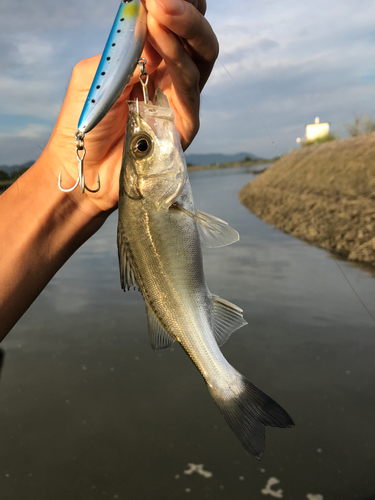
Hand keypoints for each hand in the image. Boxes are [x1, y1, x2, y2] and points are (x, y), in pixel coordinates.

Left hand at [42, 0, 217, 215]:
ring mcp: (180, 102)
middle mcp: (171, 77)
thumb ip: (123, 46)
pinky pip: (190, 92)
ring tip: (161, 9)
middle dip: (187, 11)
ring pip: (199, 60)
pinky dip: (178, 64)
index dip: (176, 5)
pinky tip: (162, 40)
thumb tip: (148, 16)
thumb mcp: (96, 72)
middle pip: (196, 38)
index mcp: (152, 60)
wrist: (83, 167)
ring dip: (183, 30)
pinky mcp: (184, 126)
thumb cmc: (85, 121)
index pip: (176, 25)